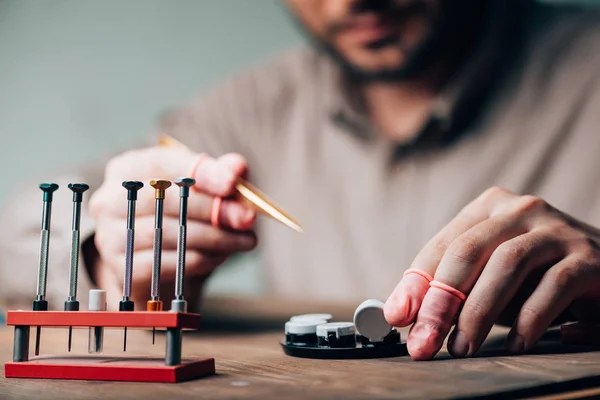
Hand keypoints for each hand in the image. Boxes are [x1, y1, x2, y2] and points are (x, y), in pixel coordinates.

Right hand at [88, 146, 256, 307]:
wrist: (154, 258)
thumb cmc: (180, 212)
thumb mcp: (199, 187)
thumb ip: (219, 173)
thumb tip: (237, 168)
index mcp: (129, 168)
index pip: (165, 164)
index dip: (202, 173)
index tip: (233, 184)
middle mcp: (110, 199)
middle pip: (168, 201)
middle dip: (214, 210)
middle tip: (248, 219)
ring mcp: (110, 235)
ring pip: (170, 234)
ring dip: (215, 238)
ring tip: (244, 240)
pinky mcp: (122, 268)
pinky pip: (167, 264)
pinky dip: (201, 259)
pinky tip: (220, 256)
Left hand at [384, 187, 599, 359]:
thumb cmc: (535, 277)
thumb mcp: (487, 277)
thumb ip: (448, 288)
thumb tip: (400, 312)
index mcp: (488, 208)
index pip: (443, 245)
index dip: (417, 284)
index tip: (398, 318)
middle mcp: (520, 210)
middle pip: (467, 252)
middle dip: (441, 302)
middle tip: (425, 342)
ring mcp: (556, 230)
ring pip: (506, 264)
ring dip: (479, 312)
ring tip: (462, 347)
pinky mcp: (589, 257)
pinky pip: (552, 286)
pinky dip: (529, 320)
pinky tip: (514, 345)